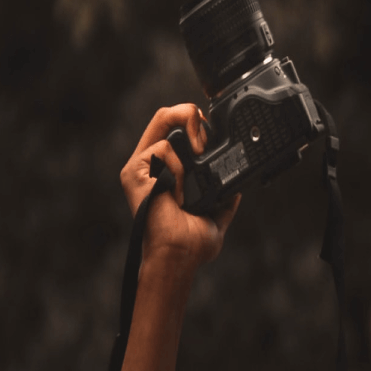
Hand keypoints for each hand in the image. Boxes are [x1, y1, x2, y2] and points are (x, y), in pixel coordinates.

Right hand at [120, 104, 240, 273]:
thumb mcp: (215, 215)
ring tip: (194, 171)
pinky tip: (177, 194)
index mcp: (164, 171)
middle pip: (165, 115)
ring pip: (163, 121)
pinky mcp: (133, 171)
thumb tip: (237, 189)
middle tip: (204, 136)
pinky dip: (177, 168)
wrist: (179, 256)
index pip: (173, 129)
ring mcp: (139, 166)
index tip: (210, 133)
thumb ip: (224, 199)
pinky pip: (161, 149)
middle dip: (189, 114)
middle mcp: (149, 164)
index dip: (192, 121)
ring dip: (188, 143)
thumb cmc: (191, 244)